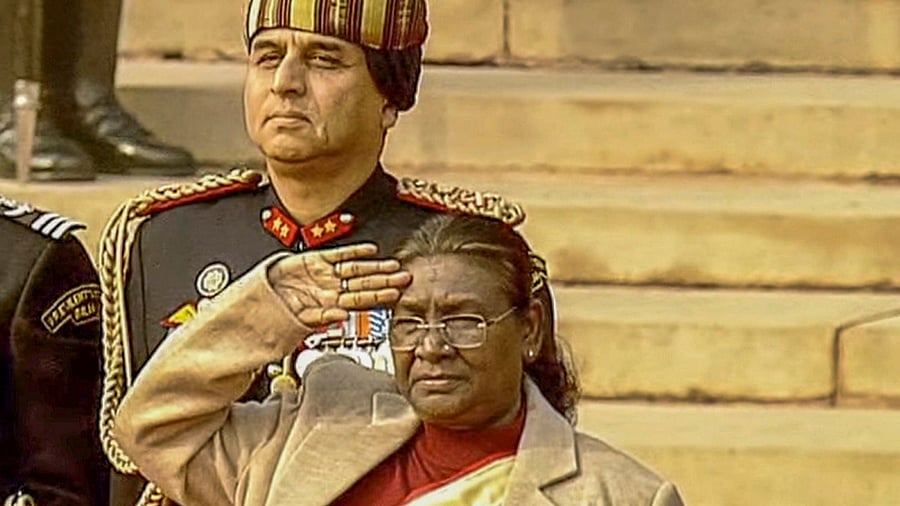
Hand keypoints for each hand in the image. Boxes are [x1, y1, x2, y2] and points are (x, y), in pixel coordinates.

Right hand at [267, 243, 410, 328]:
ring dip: (374, 266)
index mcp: (330, 306)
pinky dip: (353, 252)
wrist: (256, 300)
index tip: (396, 295)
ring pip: (355, 269)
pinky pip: (337, 255)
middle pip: (363, 284)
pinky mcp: (313, 259)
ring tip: (393, 264)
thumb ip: (320, 320)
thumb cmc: (277, 314)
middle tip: (405, 277)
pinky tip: (370, 250)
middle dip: (384, 281)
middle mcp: (331, 289)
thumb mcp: (297, 322)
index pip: (361, 301)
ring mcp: (324, 274)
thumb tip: (341, 318)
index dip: (378, 297)